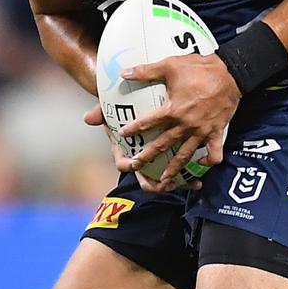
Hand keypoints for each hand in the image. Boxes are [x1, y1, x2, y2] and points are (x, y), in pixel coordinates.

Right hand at [85, 106, 203, 192]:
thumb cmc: (123, 108)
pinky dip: (189, 176)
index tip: (134, 164)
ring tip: (191, 184)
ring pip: (166, 179)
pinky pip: (180, 172)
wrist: (134, 104)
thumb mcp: (112, 107)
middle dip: (156, 184)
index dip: (127, 166)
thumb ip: (100, 112)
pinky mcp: (170, 159)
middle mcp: (140, 161)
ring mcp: (155, 162)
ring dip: (178, 183)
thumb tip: (87, 118)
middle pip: (146, 179)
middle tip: (166, 184)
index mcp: (125, 151)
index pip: (122, 164)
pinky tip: (201, 177)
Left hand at [116, 53, 239, 190]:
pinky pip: (214, 152)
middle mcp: (186, 124)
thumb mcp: (170, 65)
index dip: (134, 129)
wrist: (230, 73)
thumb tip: (124, 72)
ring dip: (174, 168)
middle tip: (136, 165)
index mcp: (173, 110)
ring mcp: (202, 131)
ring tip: (165, 179)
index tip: (123, 135)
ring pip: (185, 154)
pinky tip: (203, 164)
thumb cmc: (200, 68)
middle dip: (148, 156)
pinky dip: (209, 161)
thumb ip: (146, 71)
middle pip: (163, 144)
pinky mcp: (216, 132)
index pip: (148, 122)